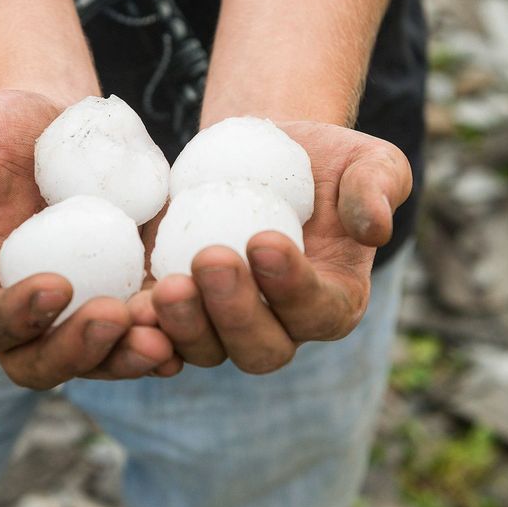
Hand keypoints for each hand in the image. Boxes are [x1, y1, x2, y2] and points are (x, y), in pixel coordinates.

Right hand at [0, 90, 180, 388]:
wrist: (54, 124)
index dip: (16, 317)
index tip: (55, 285)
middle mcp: (23, 318)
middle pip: (42, 363)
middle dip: (80, 350)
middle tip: (116, 316)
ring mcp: (77, 314)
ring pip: (100, 360)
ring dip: (129, 356)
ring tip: (162, 337)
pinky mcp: (124, 297)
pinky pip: (144, 332)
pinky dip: (169, 335)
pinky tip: (195, 322)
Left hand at [130, 121, 411, 373]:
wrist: (257, 156)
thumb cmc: (325, 161)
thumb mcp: (370, 160)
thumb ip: (380, 188)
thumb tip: (375, 227)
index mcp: (334, 302)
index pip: (318, 310)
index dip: (292, 286)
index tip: (265, 240)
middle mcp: (281, 328)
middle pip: (260, 348)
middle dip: (235, 313)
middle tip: (210, 260)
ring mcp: (224, 327)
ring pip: (206, 350)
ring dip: (184, 326)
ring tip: (165, 287)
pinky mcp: (179, 312)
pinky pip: (160, 337)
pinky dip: (143, 332)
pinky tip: (127, 308)